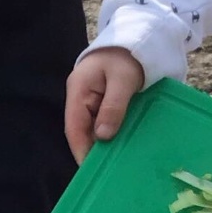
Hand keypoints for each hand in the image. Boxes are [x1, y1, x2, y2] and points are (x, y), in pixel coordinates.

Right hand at [65, 48, 143, 162]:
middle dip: (93, 151)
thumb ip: (113, 107)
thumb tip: (103, 136)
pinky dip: (111, 136)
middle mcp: (80, 99)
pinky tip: (122, 147)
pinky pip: (103, 124)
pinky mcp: (102, 104)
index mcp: (78, 90)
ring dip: (103, 145)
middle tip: (108, 172)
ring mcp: (90, 102)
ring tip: (116, 164)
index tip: (91, 170)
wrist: (137, 40)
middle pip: (81, 132)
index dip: (80, 150)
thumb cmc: (128, 57)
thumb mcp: (123, 81)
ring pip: (92, 130)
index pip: (73, 127)